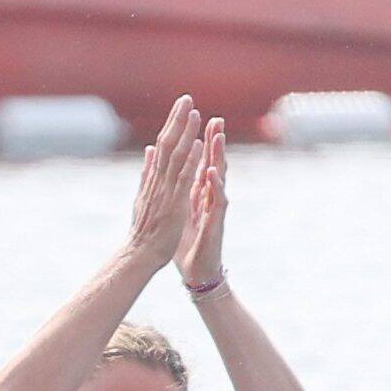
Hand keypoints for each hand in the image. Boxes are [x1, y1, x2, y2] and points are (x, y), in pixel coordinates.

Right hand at [122, 97, 205, 264]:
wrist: (139, 254)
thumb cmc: (143, 230)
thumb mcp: (142, 196)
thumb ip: (147, 172)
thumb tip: (149, 149)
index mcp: (153, 178)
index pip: (162, 145)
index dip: (172, 124)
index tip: (181, 105)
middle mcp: (158, 180)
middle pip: (167, 144)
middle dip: (178, 120)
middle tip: (187, 98)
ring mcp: (165, 191)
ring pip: (175, 156)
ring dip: (185, 134)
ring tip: (194, 113)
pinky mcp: (174, 203)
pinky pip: (183, 178)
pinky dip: (189, 160)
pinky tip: (197, 144)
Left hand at [174, 118, 226, 286]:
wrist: (197, 271)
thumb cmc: (188, 243)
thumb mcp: (180, 211)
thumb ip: (178, 190)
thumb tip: (172, 173)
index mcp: (197, 194)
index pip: (199, 163)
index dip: (198, 142)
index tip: (197, 120)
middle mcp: (208, 198)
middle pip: (212, 164)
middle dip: (214, 142)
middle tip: (216, 120)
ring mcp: (214, 209)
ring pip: (218, 178)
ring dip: (218, 157)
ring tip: (218, 137)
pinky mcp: (216, 222)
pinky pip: (217, 201)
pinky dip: (214, 185)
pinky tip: (211, 172)